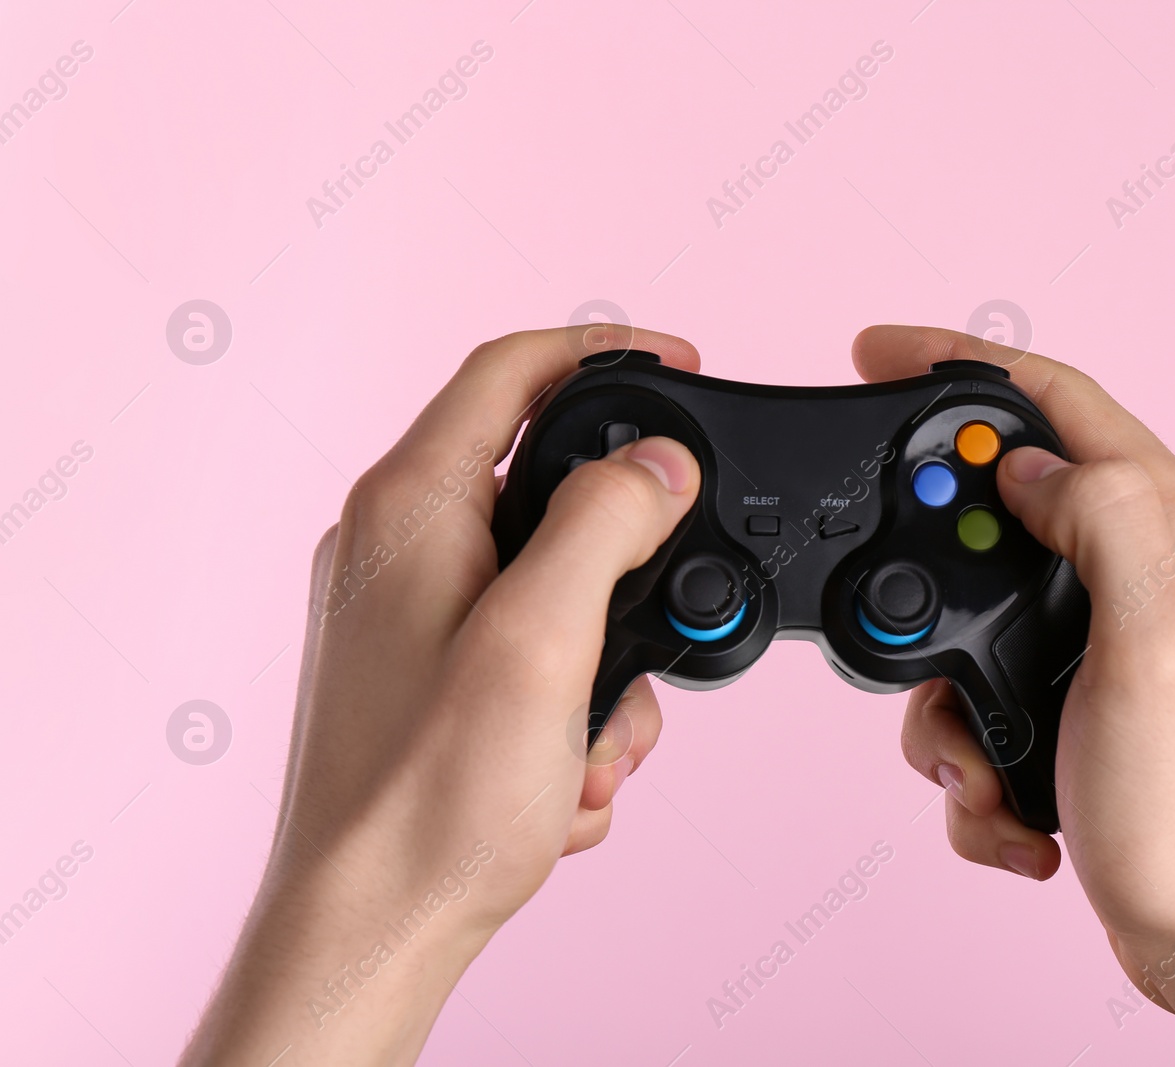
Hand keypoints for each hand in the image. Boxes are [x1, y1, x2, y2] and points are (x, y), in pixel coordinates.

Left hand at [181, 327, 702, 1066]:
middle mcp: (399, 548)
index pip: (511, 369)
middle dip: (626, 567)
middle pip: (547, 489)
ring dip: (604, 666)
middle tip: (660, 623)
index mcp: (410, 508)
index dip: (605, 350)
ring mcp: (409, 614)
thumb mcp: (544, 641)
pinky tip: (563, 777)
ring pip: (555, 586)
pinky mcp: (428, 675)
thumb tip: (658, 462)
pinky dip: (571, 710)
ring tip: (591, 745)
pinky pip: (531, 652)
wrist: (371, 931)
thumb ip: (607, 524)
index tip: (681, 363)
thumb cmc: (432, 801)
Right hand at [854, 325, 1174, 1065]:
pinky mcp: (1075, 702)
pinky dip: (971, 755)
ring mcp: (1105, 638)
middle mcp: (1143, 568)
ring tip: (981, 765)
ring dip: (944, 699)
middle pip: (997, 508)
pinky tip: (1009, 802)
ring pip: (971, 615)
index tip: (876, 355)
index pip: (1055, 399)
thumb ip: (1103, 518)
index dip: (959, 362)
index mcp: (1171, 527)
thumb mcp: (1156, 641)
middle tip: (905, 635)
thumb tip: (1029, 466)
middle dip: (932, 575)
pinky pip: (980, 695)